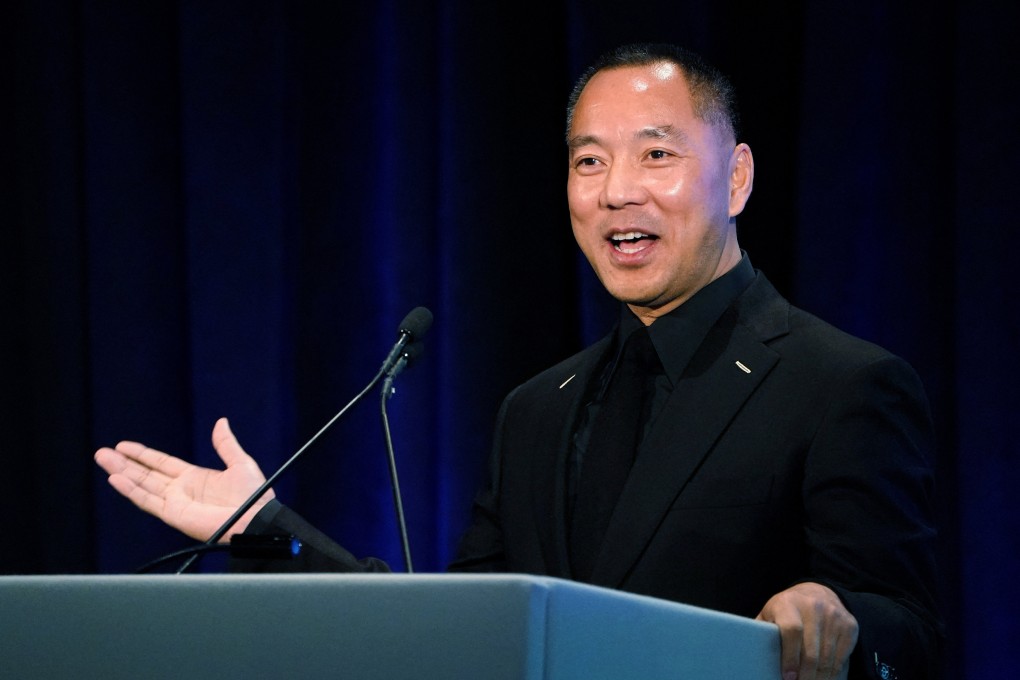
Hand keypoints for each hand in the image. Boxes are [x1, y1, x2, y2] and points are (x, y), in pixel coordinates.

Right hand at [94, 417, 271, 541]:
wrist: (256, 519)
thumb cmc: (254, 496)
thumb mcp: (240, 463)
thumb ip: (226, 444)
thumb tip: (221, 422)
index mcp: (195, 478)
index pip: (161, 463)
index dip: (142, 454)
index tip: (124, 446)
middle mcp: (181, 490)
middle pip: (146, 473)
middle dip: (124, 463)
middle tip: (103, 452)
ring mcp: (175, 502)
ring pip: (142, 485)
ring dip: (122, 473)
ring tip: (103, 460)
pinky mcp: (174, 514)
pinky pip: (148, 501)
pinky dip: (131, 490)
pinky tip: (116, 479)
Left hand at [756, 582, 858, 679]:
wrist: (817, 592)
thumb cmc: (786, 609)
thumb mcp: (770, 613)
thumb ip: (762, 631)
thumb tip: (750, 654)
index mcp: (788, 603)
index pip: (792, 631)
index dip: (790, 657)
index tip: (788, 677)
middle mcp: (813, 606)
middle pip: (811, 651)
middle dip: (805, 675)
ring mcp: (833, 615)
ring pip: (828, 658)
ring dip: (819, 677)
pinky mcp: (849, 625)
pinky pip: (842, 656)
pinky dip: (833, 672)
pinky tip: (824, 677)